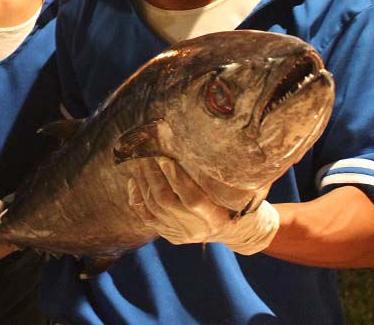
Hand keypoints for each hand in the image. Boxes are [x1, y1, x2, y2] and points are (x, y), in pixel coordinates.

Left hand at [128, 157, 278, 254]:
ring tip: (138, 158)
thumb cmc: (239, 200)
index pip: (193, 200)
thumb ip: (229, 174)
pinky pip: (145, 216)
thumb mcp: (240, 191)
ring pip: (153, 206)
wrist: (234, 230)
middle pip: (166, 201)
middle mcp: (196, 230)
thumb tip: (222, 140)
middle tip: (145, 151)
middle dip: (153, 174)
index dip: (177, 179)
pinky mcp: (167, 234)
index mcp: (217, 219)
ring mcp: (179, 234)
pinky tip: (133, 179)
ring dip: (143, 180)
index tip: (166, 158)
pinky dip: (136, 197)